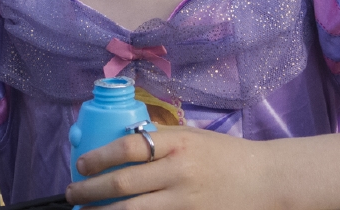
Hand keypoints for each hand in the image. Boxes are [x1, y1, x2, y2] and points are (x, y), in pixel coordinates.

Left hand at [66, 124, 277, 209]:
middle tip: (72, 193)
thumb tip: (121, 139)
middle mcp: (179, 172)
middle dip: (90, 191)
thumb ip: (161, 139)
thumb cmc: (226, 155)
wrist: (267, 180)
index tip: (81, 164)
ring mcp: (186, 202)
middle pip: (124, 184)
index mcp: (177, 144)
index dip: (99, 157)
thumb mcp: (192, 136)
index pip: (129, 147)